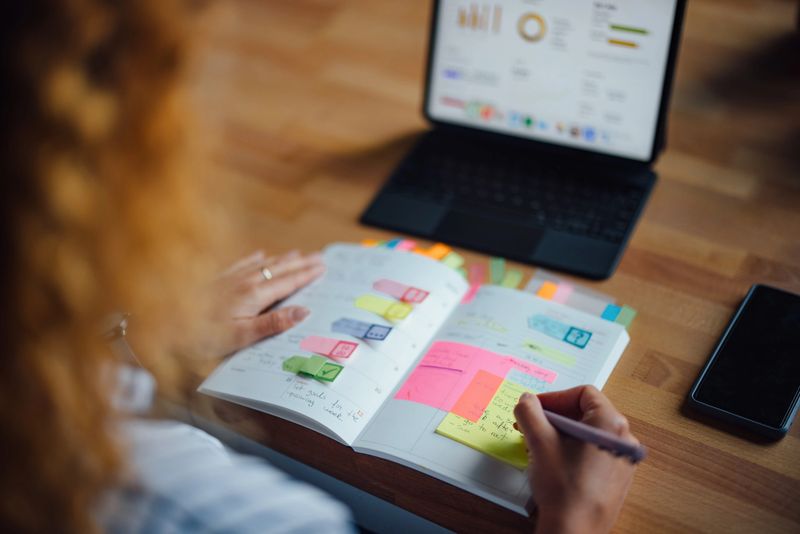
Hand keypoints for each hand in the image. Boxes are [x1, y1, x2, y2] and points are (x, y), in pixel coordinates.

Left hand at [207, 249, 324, 355]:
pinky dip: (254, 258)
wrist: (162, 325)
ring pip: (262, 264)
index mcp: (253, 296)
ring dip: (282, 259)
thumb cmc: (201, 336)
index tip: (323, 267)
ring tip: (297, 253)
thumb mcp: (241, 336)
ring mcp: (229, 279)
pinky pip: (241, 264)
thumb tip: (303, 311)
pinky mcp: (215, 280)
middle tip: (319, 257)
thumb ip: (273, 323)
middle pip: (278, 269)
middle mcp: (243, 282)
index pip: (287, 283)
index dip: (306, 275)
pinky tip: (259, 254)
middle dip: (300, 263)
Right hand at [514, 386, 637, 533]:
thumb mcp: (539, 441)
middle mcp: (624, 439)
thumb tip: (527, 400)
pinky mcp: (617, 478)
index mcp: (611, 424)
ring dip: (561, 434)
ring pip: (589, 434)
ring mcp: (623, 460)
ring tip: (539, 445)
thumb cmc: (562, 487)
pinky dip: (573, 450)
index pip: (583, 394)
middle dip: (555, 417)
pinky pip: (595, 452)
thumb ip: (530, 412)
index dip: (554, 397)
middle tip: (532, 425)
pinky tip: (554, 462)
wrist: (573, 531)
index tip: (535, 408)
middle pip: (586, 413)